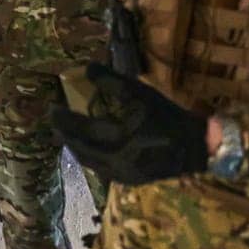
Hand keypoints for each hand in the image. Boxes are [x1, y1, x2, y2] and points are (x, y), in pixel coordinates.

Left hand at [50, 64, 207, 184]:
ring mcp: (122, 173)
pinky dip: (87, 157)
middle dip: (63, 132)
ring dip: (72, 145)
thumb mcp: (141, 93)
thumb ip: (112, 81)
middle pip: (79, 147)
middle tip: (54, 119)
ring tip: (64, 132)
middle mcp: (118, 159)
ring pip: (86, 161)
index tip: (52, 107)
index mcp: (122, 136)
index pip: (82, 128)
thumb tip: (86, 68)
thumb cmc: (166, 115)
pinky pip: (99, 169)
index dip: (63, 118)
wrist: (196, 146)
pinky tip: (84, 147)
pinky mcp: (128, 180)